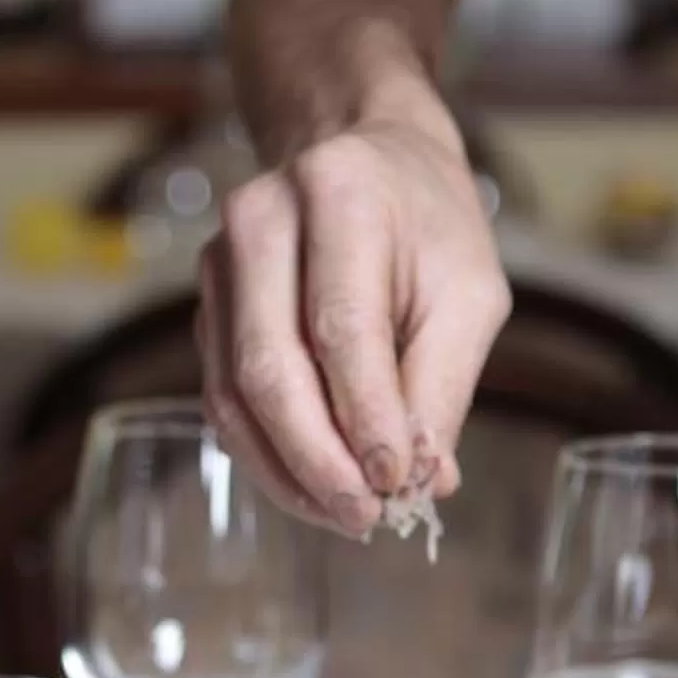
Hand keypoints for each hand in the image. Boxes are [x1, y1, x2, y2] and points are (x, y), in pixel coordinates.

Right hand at [197, 105, 507, 533]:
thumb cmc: (428, 226)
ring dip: (288, 470)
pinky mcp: (207, 305)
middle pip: (269, 365)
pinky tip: (313, 487)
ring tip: (345, 515)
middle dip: (318, 458)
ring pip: (233, 392)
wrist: (367, 160)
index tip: (398, 483)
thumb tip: (421, 481)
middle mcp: (260, 220)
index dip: (367, 416)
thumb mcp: (469, 292)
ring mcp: (219, 262)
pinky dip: (267, 454)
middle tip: (365, 517)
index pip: (342, 326)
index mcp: (339, 193)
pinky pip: (223, 397)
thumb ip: (443, 384)